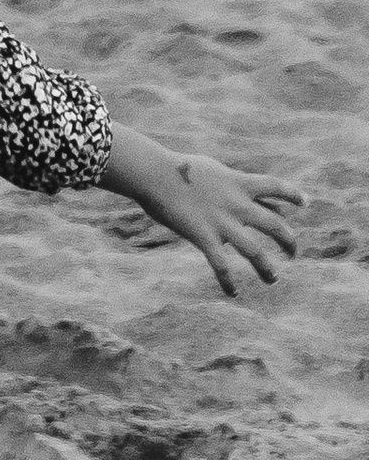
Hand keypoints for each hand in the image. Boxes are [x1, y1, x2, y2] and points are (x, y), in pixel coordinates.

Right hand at [100, 123, 304, 297]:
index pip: (276, 188)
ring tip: (273, 279)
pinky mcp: (204, 237)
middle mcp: (238, 204)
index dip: (293, 195)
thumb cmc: (176, 167)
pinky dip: (229, 282)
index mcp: (239, 182)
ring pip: (255, 252)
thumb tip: (238, 189)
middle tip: (293, 252)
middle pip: (275, 225)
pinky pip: (221, 266)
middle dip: (288, 241)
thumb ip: (228, 181)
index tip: (305, 202)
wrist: (154, 172)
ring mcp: (223, 223)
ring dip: (267, 268)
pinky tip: (233, 293)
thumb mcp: (211, 169)